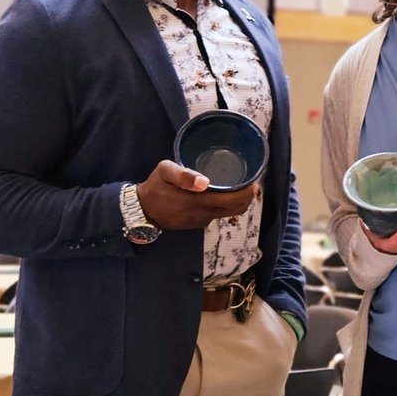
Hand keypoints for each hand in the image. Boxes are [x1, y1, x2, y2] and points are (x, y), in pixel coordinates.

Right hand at [136, 160, 258, 229]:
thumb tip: (205, 182)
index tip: (254, 181)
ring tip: (241, 186)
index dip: (246, 194)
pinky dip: (226, 205)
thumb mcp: (165, 172)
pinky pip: (218, 214)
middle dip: (246, 197)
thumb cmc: (155, 187)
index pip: (231, 202)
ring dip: (237, 202)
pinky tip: (224, 193)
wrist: (142, 210)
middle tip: (251, 182)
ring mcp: (201, 221)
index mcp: (198, 202)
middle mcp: (203, 215)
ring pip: (228, 213)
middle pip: (234, 209)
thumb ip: (184, 175)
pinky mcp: (198, 223)